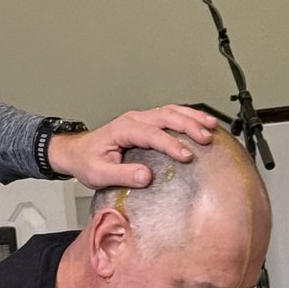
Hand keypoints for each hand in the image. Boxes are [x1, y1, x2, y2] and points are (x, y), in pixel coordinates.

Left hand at [47, 104, 217, 189]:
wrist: (76, 152)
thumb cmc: (87, 161)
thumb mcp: (99, 174)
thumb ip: (122, 175)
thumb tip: (146, 176)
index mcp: (123, 129)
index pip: (152, 134)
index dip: (170, 144)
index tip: (186, 156)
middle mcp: (133, 120)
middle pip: (166, 116)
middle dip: (189, 126)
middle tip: (206, 138)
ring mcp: (140, 119)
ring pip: (171, 111)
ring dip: (192, 117)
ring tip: (211, 126)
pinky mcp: (145, 123)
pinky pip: (169, 114)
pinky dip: (187, 117)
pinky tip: (201, 122)